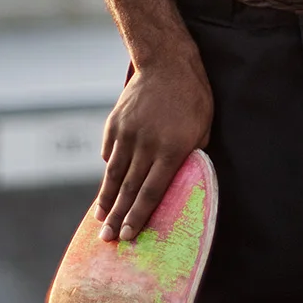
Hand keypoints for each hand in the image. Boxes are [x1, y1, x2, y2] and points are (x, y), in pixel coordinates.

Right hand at [97, 53, 213, 241]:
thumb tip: (177, 183)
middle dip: (118, 218)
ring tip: (100, 220)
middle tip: (107, 240)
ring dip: (106, 201)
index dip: (139, 216)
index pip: (151, 192)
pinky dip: (110, 171)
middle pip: (128, 189)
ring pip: (113, 175)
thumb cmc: (192, 98)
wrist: (166, 63)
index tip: (129, 236)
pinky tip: (107, 188)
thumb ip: (190, 158)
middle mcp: (146, 145)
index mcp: (171, 149)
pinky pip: (110, 154)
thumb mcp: (203, 129)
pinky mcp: (114, 124)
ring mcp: (127, 134)